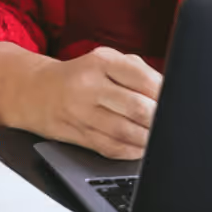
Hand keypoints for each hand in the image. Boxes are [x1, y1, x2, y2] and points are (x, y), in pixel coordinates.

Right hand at [31, 46, 162, 159]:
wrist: (36, 91)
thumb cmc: (81, 75)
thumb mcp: (106, 61)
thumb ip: (139, 72)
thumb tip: (168, 93)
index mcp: (101, 61)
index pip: (143, 78)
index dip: (164, 94)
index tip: (175, 101)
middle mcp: (89, 86)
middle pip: (137, 108)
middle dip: (159, 118)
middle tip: (170, 121)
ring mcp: (81, 112)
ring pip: (126, 132)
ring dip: (148, 138)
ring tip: (158, 135)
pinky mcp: (78, 135)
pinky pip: (112, 148)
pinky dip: (132, 150)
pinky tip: (140, 146)